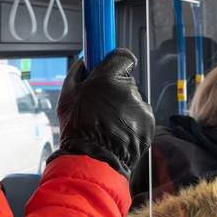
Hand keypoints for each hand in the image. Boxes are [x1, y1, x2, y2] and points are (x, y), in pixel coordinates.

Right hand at [49, 50, 154, 177]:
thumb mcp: (67, 95)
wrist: (92, 159)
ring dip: (123, 107)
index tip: (109, 67)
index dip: (116, 62)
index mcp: (108, 78)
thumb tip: (86, 61)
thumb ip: (78, 72)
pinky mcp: (149, 124)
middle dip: (116, 88)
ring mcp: (140, 107)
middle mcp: (128, 89)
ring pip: (133, 100)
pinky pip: (140, 117)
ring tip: (107, 123)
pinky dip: (131, 122)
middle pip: (127, 80)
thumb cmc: (77, 128)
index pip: (124, 57)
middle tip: (101, 103)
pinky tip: (117, 132)